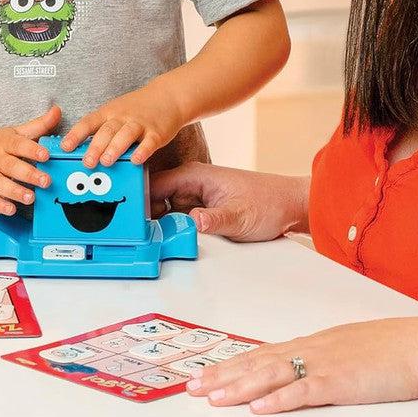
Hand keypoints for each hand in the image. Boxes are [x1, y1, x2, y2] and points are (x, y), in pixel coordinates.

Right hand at [0, 106, 59, 215]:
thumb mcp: (14, 132)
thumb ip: (38, 125)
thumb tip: (57, 110)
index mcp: (5, 142)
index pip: (19, 144)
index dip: (32, 150)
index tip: (46, 155)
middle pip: (11, 166)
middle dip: (29, 174)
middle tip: (46, 181)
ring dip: (15, 191)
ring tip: (31, 197)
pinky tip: (10, 208)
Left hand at [58, 82, 182, 167]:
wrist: (168, 96)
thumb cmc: (137, 108)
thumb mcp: (116, 111)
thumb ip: (102, 129)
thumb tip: (82, 151)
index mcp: (109, 112)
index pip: (89, 122)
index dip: (76, 134)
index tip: (65, 146)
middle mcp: (122, 117)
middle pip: (106, 131)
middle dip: (95, 147)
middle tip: (87, 162)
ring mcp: (140, 124)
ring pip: (125, 135)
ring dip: (115, 148)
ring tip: (106, 162)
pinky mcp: (157, 133)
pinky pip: (148, 143)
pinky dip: (142, 151)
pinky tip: (135, 160)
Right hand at [149, 162, 307, 240]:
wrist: (290, 205)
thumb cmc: (268, 202)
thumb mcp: (239, 216)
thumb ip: (213, 220)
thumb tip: (192, 223)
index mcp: (194, 175)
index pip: (153, 184)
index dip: (138, 200)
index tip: (127, 218)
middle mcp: (190, 183)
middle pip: (154, 199)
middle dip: (145, 216)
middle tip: (136, 236)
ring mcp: (195, 196)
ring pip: (165, 211)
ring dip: (159, 224)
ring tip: (150, 240)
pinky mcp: (201, 208)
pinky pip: (178, 218)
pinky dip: (172, 228)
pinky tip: (168, 239)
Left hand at [185, 317, 417, 412]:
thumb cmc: (389, 349)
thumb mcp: (345, 349)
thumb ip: (319, 358)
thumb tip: (298, 368)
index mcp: (309, 344)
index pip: (260, 354)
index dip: (229, 365)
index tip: (204, 374)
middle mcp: (309, 350)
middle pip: (257, 363)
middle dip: (222, 376)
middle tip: (193, 387)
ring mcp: (323, 365)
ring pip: (271, 375)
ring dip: (239, 387)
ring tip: (214, 397)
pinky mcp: (340, 383)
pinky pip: (304, 392)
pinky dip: (279, 399)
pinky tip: (259, 407)